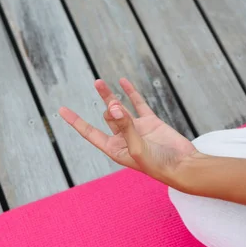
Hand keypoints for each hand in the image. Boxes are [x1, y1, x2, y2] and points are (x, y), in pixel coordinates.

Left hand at [59, 78, 198, 184]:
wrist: (183, 165)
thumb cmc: (158, 164)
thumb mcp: (137, 147)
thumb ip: (125, 126)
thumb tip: (113, 106)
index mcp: (115, 149)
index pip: (90, 133)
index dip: (76, 121)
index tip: (62, 110)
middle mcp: (124, 138)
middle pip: (107, 117)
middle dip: (109, 109)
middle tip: (118, 109)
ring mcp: (137, 128)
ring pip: (119, 108)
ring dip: (110, 96)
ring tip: (99, 83)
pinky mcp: (151, 121)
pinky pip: (138, 103)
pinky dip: (130, 92)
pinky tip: (122, 81)